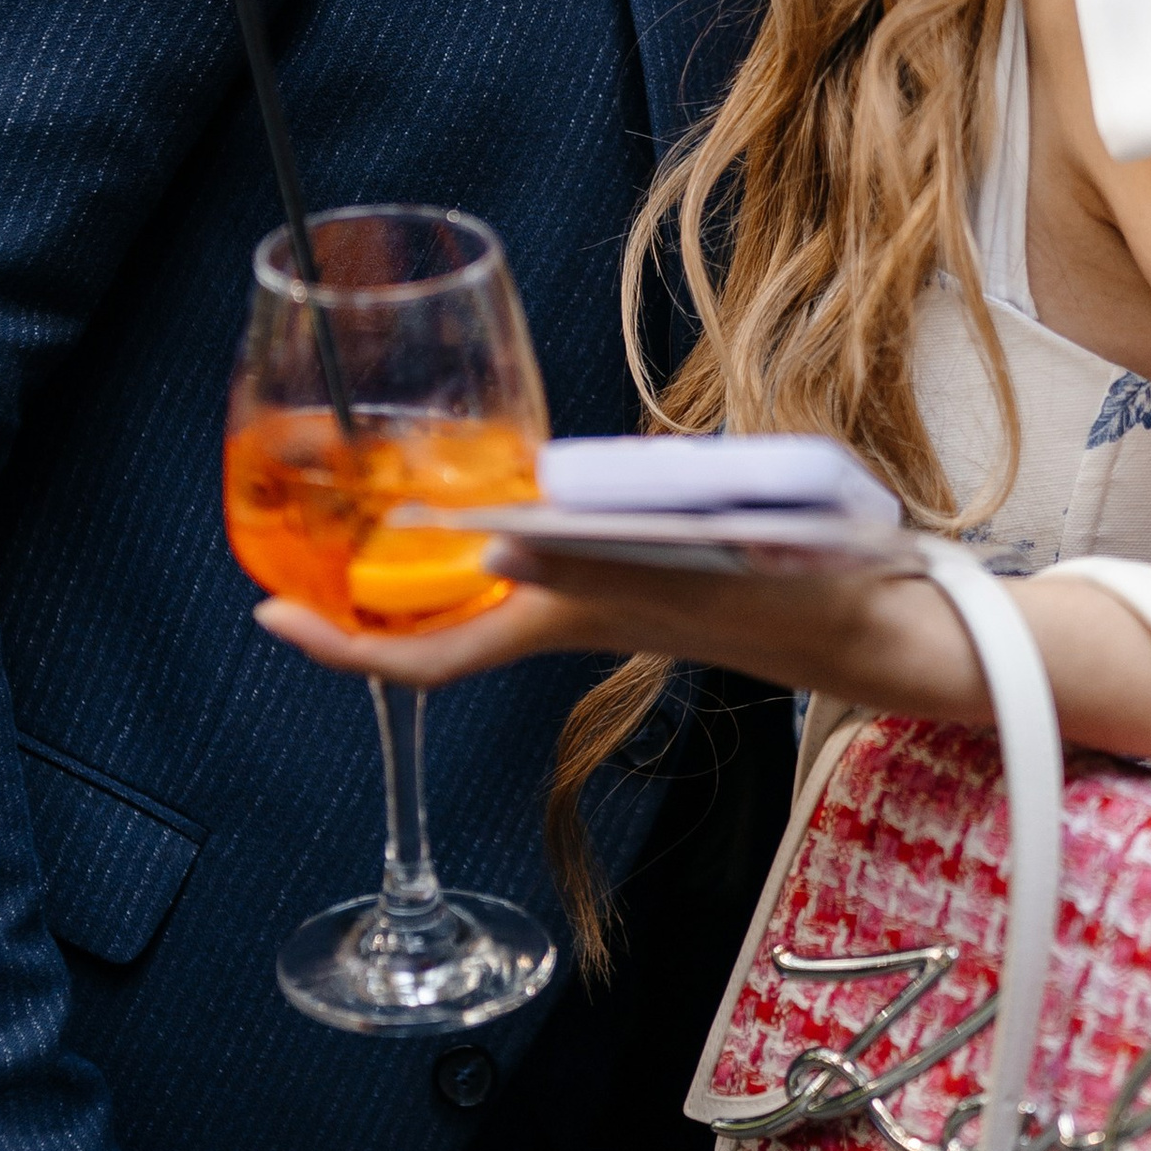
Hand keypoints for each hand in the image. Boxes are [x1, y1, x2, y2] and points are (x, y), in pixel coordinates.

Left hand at [256, 554, 990, 723]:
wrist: (877, 626)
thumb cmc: (802, 599)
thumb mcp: (703, 575)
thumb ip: (603, 561)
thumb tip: (498, 544)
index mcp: (580, 622)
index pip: (434, 660)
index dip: (344, 651)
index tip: (273, 618)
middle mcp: (575, 614)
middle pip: (435, 625)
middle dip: (357, 596)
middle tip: (289, 540)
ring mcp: (599, 596)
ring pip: (478, 593)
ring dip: (416, 560)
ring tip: (360, 500)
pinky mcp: (630, 573)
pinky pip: (532, 565)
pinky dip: (489, 533)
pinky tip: (483, 489)